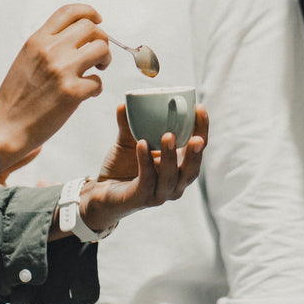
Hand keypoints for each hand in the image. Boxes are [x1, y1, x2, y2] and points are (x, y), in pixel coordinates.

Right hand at [0, 4, 110, 178]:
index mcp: (38, 41)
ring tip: (97, 70)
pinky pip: (98, 82)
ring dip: (105, 59)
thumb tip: (75, 37)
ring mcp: (62, 70)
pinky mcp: (72, 92)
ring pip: (101, 48)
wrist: (5, 127)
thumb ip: (47, 45)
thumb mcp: (26, 59)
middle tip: (98, 54)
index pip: (69, 12)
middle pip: (91, 28)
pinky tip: (86, 94)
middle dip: (102, 39)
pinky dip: (96, 89)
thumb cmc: (16, 98)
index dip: (89, 12)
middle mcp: (50, 50)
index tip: (98, 19)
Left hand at [78, 104, 207, 233]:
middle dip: (196, 153)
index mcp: (178, 167)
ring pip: (170, 178)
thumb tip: (124, 103)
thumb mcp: (128, 141)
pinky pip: (146, 181)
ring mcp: (159, 194)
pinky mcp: (141, 199)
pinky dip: (145, 162)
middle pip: (192, 169)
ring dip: (171, 156)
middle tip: (196, 136)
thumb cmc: (122, 166)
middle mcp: (174, 183)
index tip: (199, 108)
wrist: (102, 191)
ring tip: (168, 135)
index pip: (197, 149)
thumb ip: (129, 124)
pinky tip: (142, 144)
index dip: (202, 130)